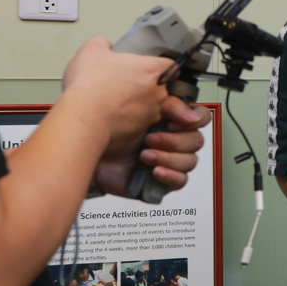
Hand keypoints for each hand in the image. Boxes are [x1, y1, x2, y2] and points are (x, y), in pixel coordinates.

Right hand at [62, 36, 170, 151]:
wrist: (84, 118)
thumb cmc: (90, 86)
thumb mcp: (91, 50)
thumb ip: (103, 43)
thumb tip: (104, 44)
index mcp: (151, 70)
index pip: (171, 65)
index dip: (162, 66)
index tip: (154, 68)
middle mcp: (158, 92)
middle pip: (160, 87)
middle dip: (146, 86)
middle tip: (126, 85)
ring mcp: (151, 114)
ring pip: (151, 107)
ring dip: (138, 105)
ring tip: (116, 102)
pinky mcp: (141, 131)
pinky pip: (139, 124)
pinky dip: (129, 121)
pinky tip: (112, 117)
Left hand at [94, 97, 211, 196]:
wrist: (87, 152)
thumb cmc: (107, 129)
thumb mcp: (141, 107)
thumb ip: (169, 103)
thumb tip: (190, 113)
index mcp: (170, 119)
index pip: (200, 118)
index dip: (193, 120)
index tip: (173, 121)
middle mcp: (171, 139)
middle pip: (196, 141)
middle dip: (174, 141)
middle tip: (151, 138)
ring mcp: (167, 159)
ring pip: (190, 161)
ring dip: (168, 157)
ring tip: (145, 155)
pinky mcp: (161, 180)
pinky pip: (181, 181)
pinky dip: (170, 175)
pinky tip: (155, 170)